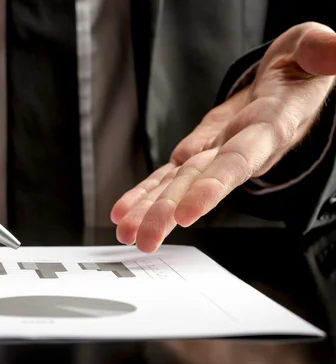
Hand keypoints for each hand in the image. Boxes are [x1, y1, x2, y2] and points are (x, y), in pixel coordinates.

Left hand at [111, 22, 335, 251]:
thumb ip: (318, 52)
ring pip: (179, 185)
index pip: (239, 162)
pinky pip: (168, 174)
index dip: (213, 187)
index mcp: (269, 128)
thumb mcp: (312, 51)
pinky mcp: (199, 149)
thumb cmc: (301, 70)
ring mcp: (216, 153)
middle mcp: (239, 150)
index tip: (187, 213)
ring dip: (151, 210)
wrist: (288, 85)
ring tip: (127, 232)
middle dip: (169, 212)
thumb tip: (330, 48)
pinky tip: (125, 210)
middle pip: (200, 183)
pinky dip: (145, 192)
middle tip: (144, 238)